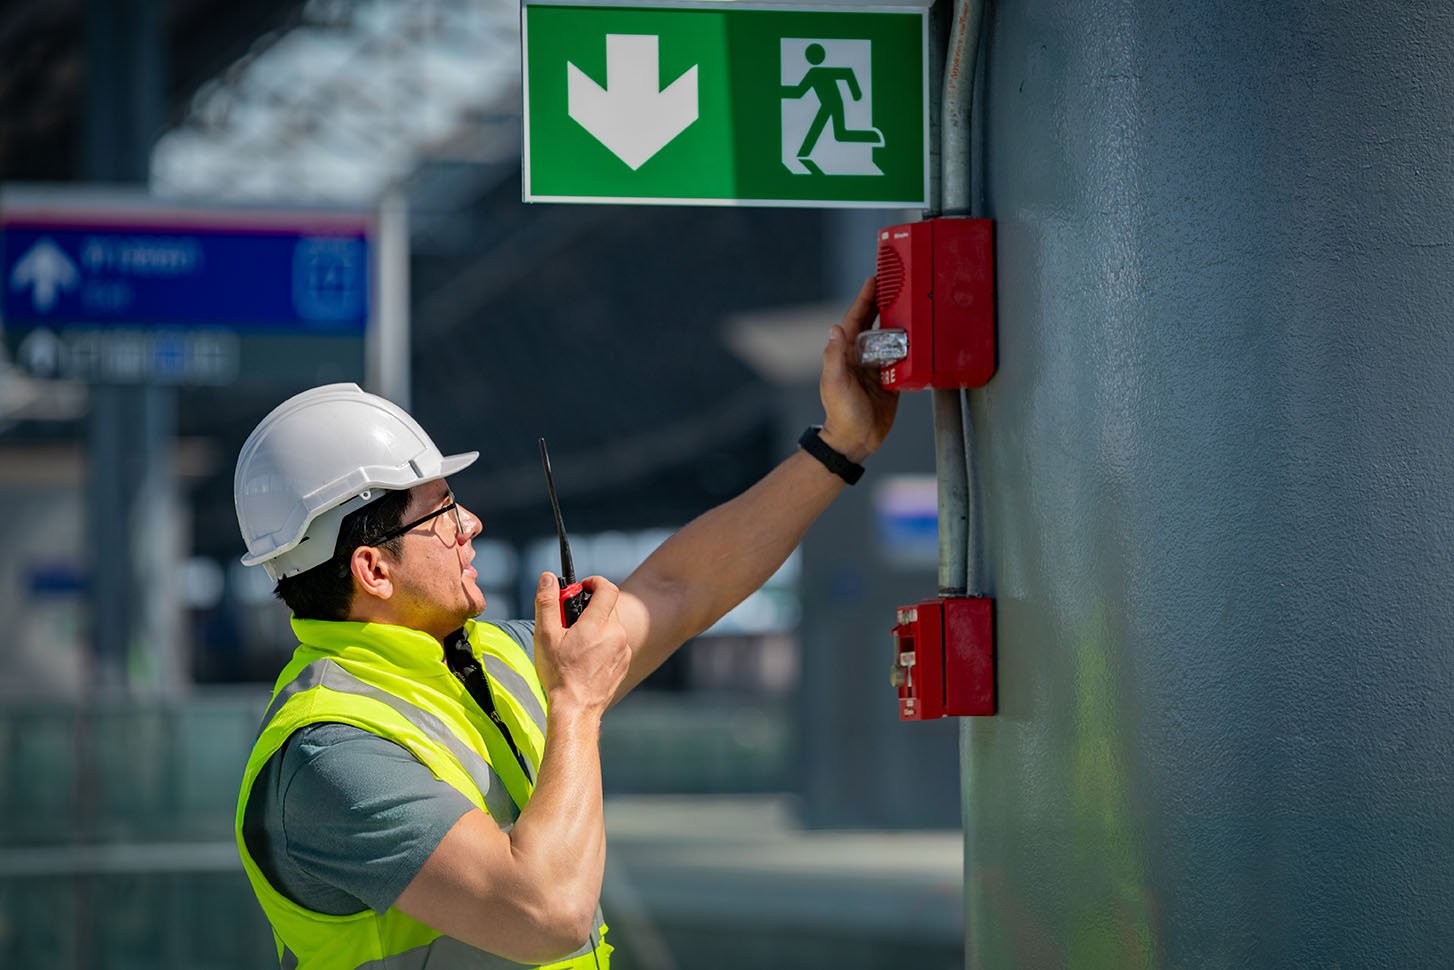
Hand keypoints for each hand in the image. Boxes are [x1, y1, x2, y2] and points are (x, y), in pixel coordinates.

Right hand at [533, 573, 629, 715]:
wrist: (576, 709)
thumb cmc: (559, 674)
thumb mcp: (545, 635)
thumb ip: (548, 603)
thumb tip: (548, 578)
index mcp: (598, 624)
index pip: (607, 589)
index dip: (595, 582)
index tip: (583, 586)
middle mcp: (616, 634)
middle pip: (608, 606)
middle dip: (590, 607)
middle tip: (570, 620)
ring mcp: (623, 650)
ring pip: (612, 625)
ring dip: (597, 626)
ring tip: (576, 643)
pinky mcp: (625, 663)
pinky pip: (616, 643)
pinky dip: (603, 642)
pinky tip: (587, 658)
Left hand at [818, 276, 898, 462]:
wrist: (857, 440)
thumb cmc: (842, 414)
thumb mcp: (836, 383)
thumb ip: (835, 356)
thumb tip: (835, 328)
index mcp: (846, 354)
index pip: (855, 319)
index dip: (864, 299)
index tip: (874, 280)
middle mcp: (861, 357)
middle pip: (873, 323)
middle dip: (882, 303)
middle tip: (895, 284)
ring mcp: (876, 368)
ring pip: (889, 338)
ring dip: (898, 321)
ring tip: (909, 303)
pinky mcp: (890, 379)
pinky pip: (902, 357)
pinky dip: (909, 345)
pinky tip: (918, 336)